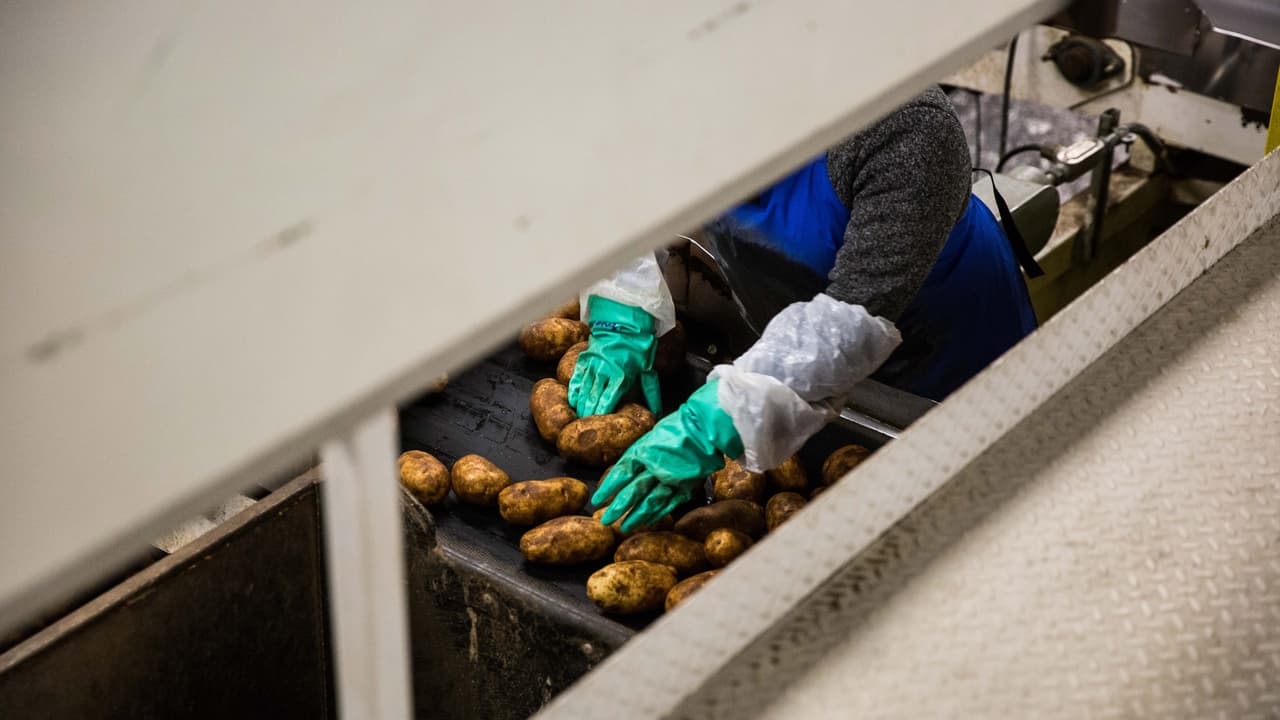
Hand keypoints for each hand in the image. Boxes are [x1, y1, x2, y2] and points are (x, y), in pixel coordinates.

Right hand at [568, 295, 661, 416]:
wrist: (625, 325)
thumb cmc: (638, 349)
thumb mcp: (647, 371)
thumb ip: (651, 394)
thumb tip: (656, 413)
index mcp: (621, 377)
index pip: (608, 402)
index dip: (601, 415)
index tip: (598, 425)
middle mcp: (605, 372)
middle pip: (593, 399)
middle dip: (589, 413)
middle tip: (586, 425)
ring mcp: (593, 365)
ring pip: (584, 390)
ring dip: (580, 405)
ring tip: (578, 417)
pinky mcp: (584, 358)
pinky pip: (576, 378)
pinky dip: (573, 391)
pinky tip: (572, 401)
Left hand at [594, 380, 742, 531]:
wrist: (706, 427)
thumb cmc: (680, 426)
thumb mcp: (653, 435)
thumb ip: (641, 453)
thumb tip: (630, 468)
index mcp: (643, 450)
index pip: (620, 473)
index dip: (608, 488)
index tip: (598, 499)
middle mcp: (654, 467)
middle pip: (632, 491)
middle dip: (618, 508)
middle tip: (606, 520)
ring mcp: (671, 478)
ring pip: (649, 502)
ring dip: (636, 516)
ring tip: (625, 527)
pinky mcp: (686, 486)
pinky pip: (668, 504)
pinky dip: (656, 514)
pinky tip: (647, 522)